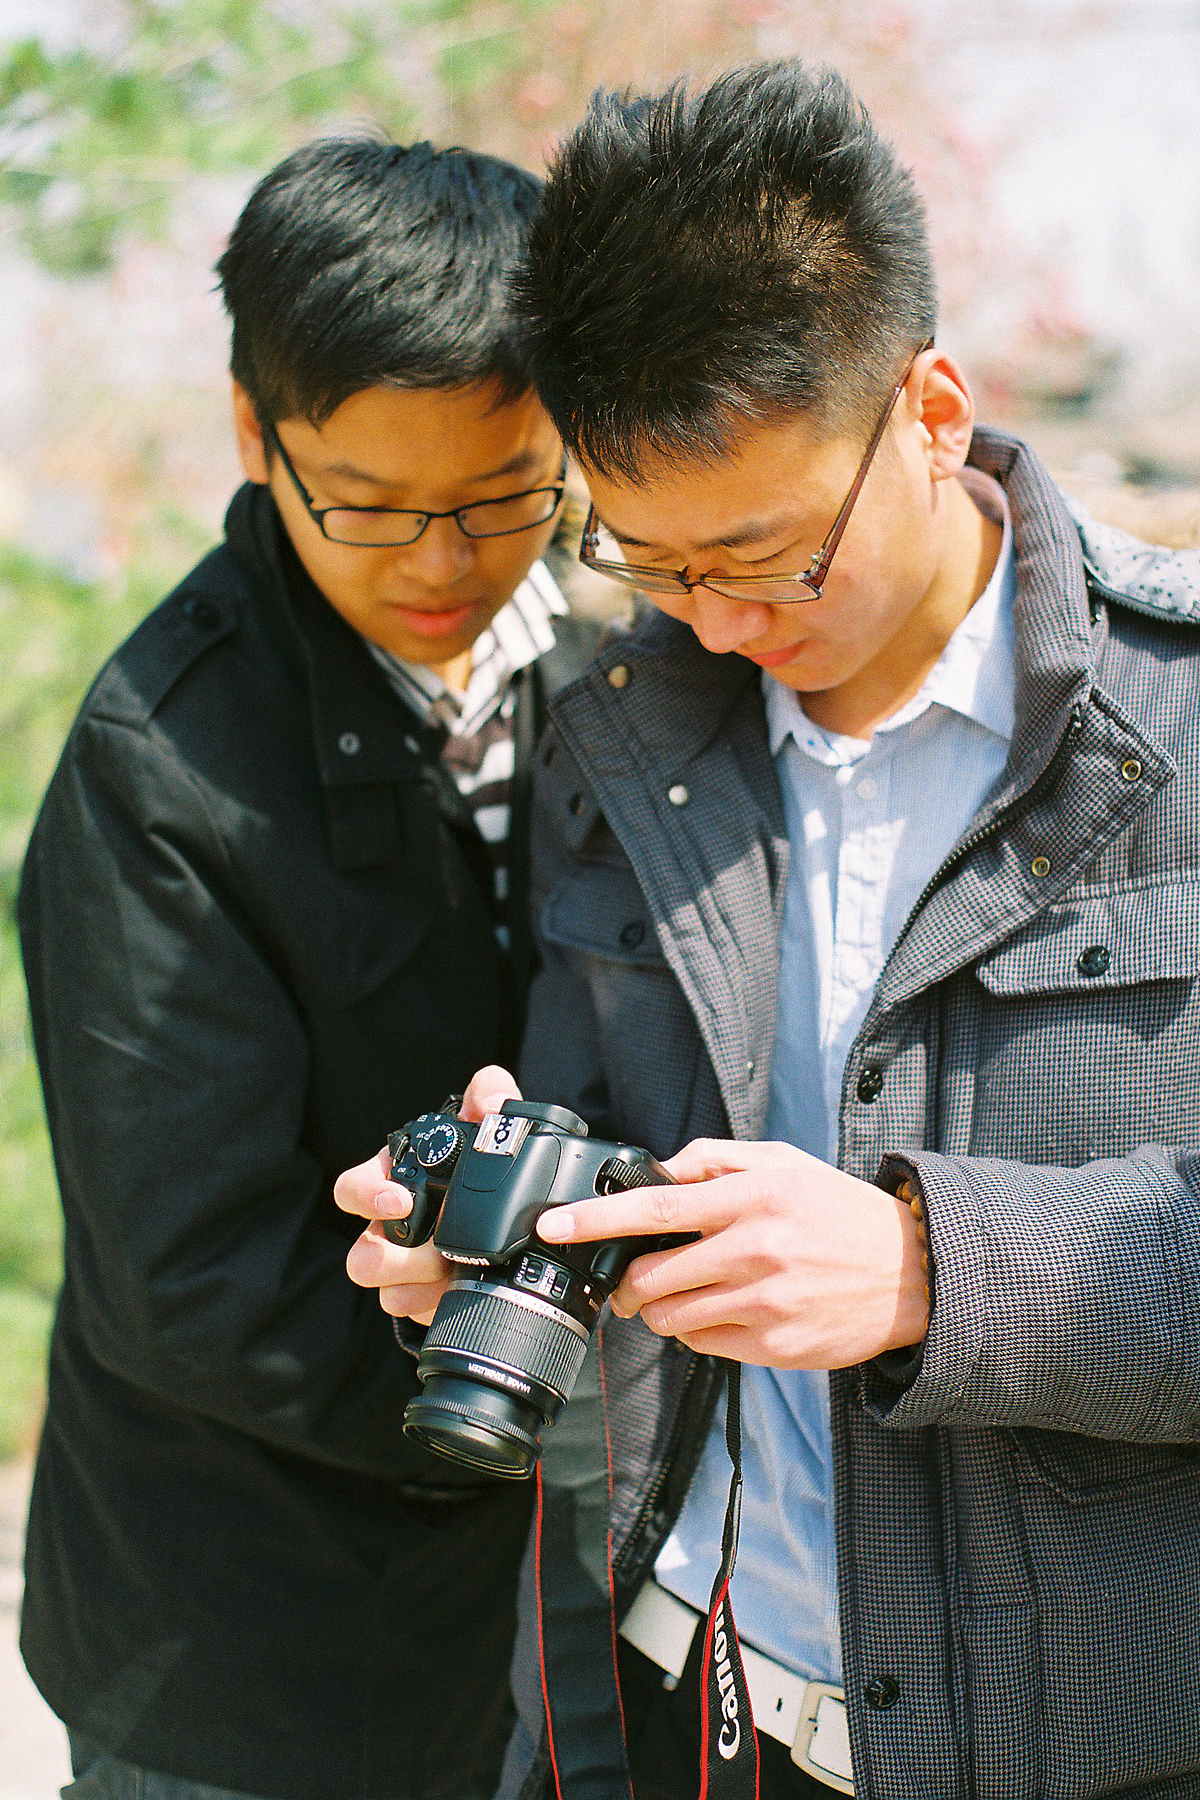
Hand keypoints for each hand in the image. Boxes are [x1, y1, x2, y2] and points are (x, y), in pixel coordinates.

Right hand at [336, 1065, 521, 1325]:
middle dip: (398, 1259)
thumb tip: (493, 1103)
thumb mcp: (487, 1123)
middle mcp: (387, 1227)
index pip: (351, 1190)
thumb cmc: (478, 1160)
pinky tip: (457, 1292)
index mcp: (393, 1181)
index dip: (367, 1196)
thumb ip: (490, 1093)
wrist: (510, 1213)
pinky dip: (433, 1305)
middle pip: (361, 1256)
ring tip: (451, 1272)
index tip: (400, 1201)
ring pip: (381, 1289)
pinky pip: (411, 1310)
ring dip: (415, 1284)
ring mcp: (401, 1266)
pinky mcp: (420, 1296)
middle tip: (440, 1250)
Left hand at [536, 1138, 928, 1367]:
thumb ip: (715, 1158)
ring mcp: (763, 1305)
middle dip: (627, 1283)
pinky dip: (700, 1331)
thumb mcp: (783, 1163)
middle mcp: (754, 1251)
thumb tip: (658, 1169)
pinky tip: (727, 1311)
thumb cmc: (838, 1212)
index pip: (655, 1207)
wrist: (912, 1274)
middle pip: (650, 1278)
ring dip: (662, 1309)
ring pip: (670, 1319)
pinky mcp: (773, 1348)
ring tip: (688, 1292)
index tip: (554, 1225)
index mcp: (752, 1198)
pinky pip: (704, 1346)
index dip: (596, 1220)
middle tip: (633, 1279)